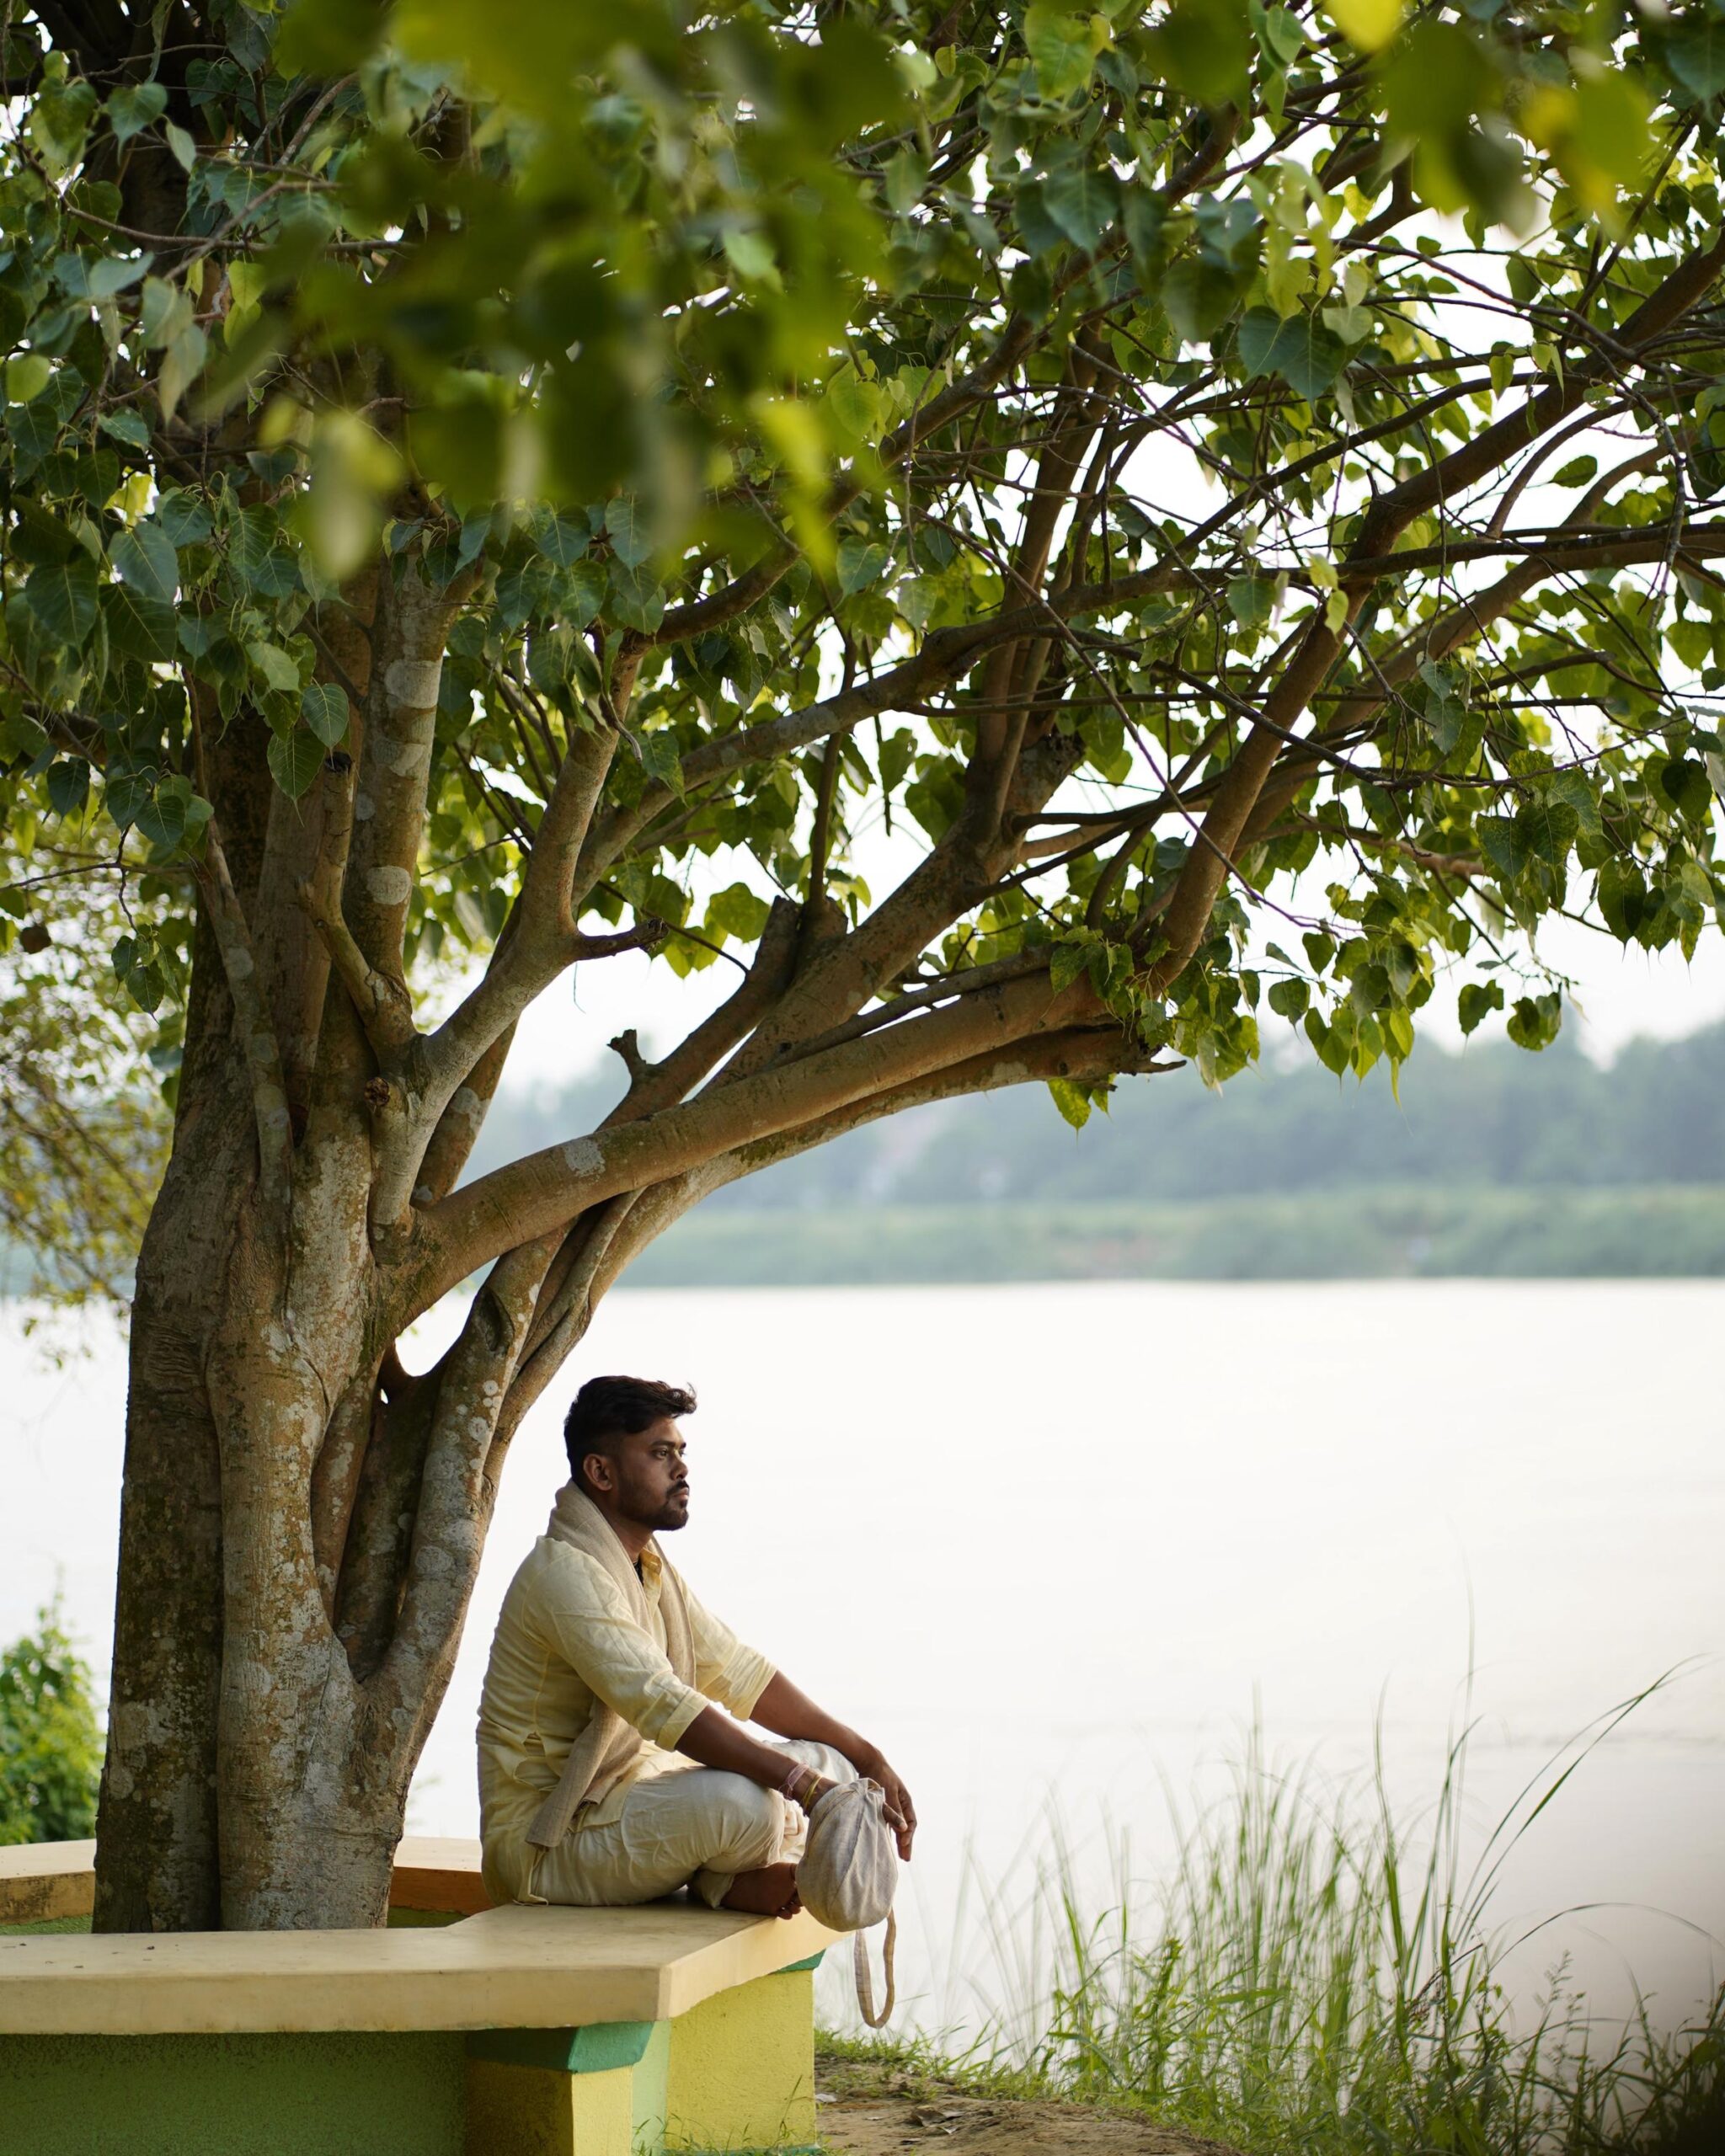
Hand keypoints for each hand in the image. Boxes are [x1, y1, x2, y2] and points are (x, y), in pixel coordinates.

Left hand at [849, 1744, 915, 1859]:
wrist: (870, 1762)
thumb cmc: (880, 1776)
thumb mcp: (888, 1793)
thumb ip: (894, 1811)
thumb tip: (903, 1829)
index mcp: (906, 1800)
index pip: (911, 1823)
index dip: (908, 1836)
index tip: (903, 1846)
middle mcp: (902, 1804)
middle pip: (906, 1827)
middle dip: (906, 1843)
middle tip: (906, 1858)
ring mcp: (894, 1805)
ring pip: (898, 1826)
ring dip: (899, 1840)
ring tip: (900, 1855)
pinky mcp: (884, 1806)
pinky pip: (890, 1823)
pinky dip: (890, 1833)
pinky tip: (887, 1842)